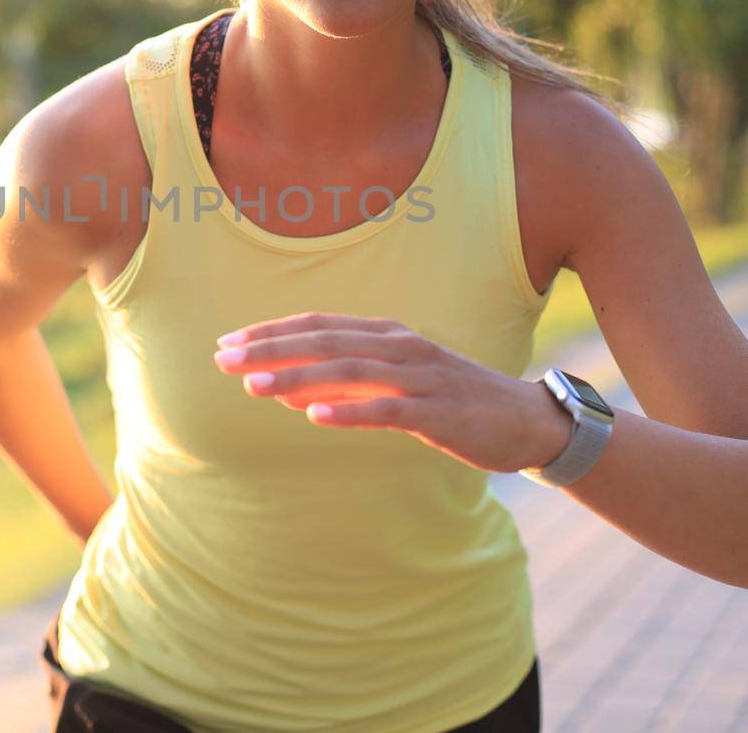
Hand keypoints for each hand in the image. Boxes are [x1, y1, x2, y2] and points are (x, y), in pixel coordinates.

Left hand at [211, 311, 567, 473]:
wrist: (524, 422)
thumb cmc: (451, 401)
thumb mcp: (395, 385)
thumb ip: (345, 384)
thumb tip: (291, 392)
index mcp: (387, 334)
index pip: (318, 324)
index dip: (271, 332)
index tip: (227, 342)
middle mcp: (400, 346)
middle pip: (324, 340)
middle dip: (270, 348)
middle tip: (223, 358)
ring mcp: (420, 377)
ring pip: (347, 370)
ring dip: (296, 377)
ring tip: (253, 386)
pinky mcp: (437, 412)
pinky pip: (386, 409)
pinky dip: (348, 411)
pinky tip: (313, 417)